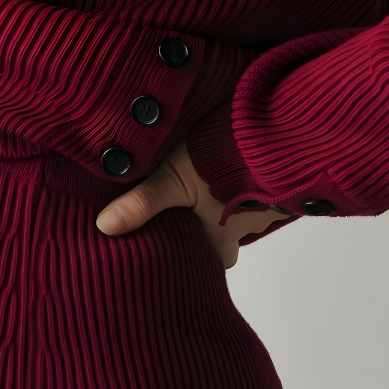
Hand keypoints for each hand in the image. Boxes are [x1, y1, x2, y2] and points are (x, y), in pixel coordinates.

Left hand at [95, 138, 286, 268]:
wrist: (275, 128)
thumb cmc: (223, 159)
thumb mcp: (173, 180)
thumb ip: (141, 204)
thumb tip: (104, 228)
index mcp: (223, 234)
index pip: (217, 260)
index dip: (204, 257)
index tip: (189, 249)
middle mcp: (250, 223)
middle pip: (234, 236)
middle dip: (218, 227)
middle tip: (196, 211)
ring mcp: (271, 200)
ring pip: (250, 208)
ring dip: (236, 197)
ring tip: (213, 178)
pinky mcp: (284, 176)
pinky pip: (267, 184)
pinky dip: (252, 176)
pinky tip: (238, 160)